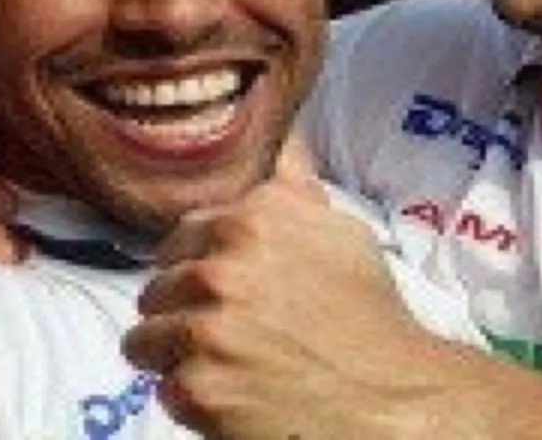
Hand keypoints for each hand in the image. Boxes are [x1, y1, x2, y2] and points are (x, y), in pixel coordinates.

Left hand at [122, 141, 443, 437]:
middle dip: (181, 313)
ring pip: (144, 339)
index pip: (178, 240)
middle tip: (228, 335)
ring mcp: (204, 332)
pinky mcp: (198, 388)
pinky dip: (192, 399)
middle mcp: (219, 271)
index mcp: (247, 223)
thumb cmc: (369, 319)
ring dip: (176, 357)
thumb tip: (284, 140)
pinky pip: (163, 389)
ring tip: (226, 366)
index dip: (195, 269)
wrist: (397, 403)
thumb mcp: (340, 235)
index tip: (218, 292)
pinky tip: (233, 396)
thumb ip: (293, 190)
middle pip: (155, 290)